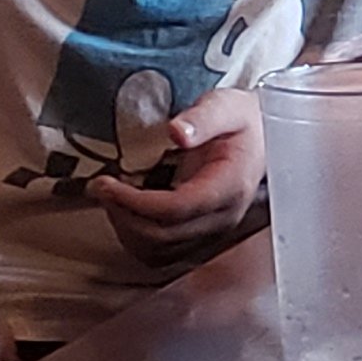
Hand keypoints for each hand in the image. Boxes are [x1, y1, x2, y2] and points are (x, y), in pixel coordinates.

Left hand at [91, 88, 265, 263]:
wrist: (263, 139)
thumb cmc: (243, 121)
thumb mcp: (226, 106)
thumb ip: (203, 118)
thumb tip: (177, 132)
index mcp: (230, 186)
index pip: (177, 209)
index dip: (135, 202)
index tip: (107, 182)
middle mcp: (223, 217)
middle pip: (163, 236)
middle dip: (123, 214)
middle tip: (98, 187)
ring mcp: (212, 232)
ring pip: (158, 252)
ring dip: (126, 229)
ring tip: (109, 198)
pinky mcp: (200, 237)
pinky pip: (160, 253)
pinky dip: (135, 238)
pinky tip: (125, 212)